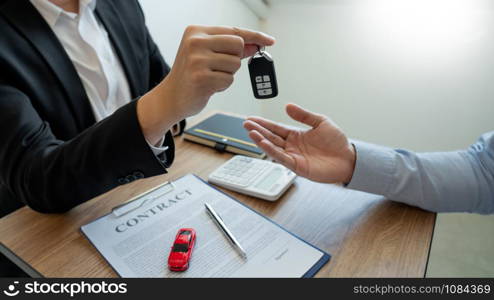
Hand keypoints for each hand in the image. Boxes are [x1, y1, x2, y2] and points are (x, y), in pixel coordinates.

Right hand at [138, 25, 274, 144]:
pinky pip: (229, 79)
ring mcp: (197, 60)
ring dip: (227, 74)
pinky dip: (223, 85)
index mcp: (196, 31)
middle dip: (235, 59)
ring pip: (235, 63)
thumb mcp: (208, 56)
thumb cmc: (191, 75)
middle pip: (238, 45)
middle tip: (219, 66)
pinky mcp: (201, 78)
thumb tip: (256, 45)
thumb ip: (230, 49)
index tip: (269, 40)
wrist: (171, 97)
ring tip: (210, 77)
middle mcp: (195, 42)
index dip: (254, 36)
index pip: (234, 30)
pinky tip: (208, 86)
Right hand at [243, 104, 356, 183]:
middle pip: (271, 137)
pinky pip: (281, 158)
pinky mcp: (297, 166)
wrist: (349, 158)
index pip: (276, 128)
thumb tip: (288, 106)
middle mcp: (292, 146)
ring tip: (251, 132)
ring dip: (261, 140)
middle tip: (246, 123)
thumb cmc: (337, 143)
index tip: (252, 119)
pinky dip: (271, 151)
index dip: (263, 123)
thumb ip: (303, 115)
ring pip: (273, 148)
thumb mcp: (320, 122)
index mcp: (296, 135)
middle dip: (258, 130)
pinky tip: (264, 143)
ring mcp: (294, 156)